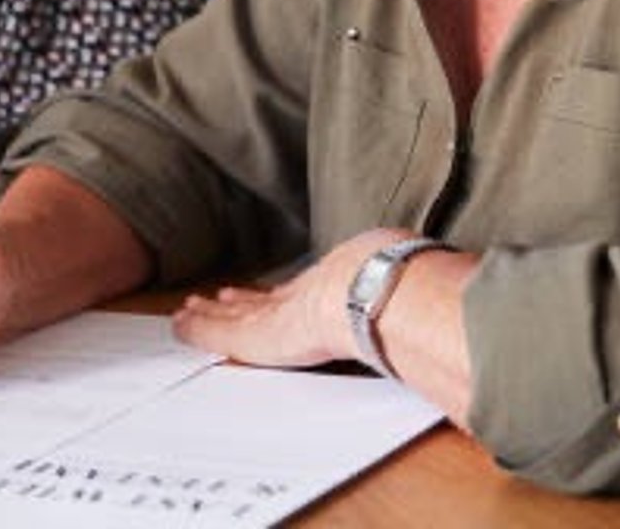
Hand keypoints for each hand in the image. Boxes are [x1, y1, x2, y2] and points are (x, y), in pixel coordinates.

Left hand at [172, 230, 404, 368]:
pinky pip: (220, 333)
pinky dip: (199, 330)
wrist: (380, 291)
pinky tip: (180, 327)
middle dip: (237, 302)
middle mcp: (302, 301)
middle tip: (211, 297)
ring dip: (210, 314)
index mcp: (331, 294)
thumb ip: (407, 290)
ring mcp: (279, 315)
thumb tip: (439, 291)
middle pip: (262, 303)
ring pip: (235, 316)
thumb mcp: (400, 285)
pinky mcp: (260, 335)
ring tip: (188, 309)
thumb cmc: (397, 289)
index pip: (295, 299)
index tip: (254, 291)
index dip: (274, 296)